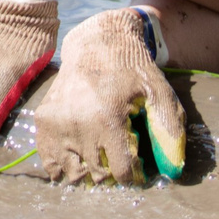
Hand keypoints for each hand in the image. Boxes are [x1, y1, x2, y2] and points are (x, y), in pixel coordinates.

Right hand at [33, 7, 185, 184]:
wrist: (96, 42)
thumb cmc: (133, 70)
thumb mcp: (160, 93)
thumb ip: (170, 131)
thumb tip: (173, 170)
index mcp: (108, 119)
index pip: (123, 172)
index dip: (136, 173)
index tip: (139, 163)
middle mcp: (79, 124)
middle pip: (99, 175)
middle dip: (114, 172)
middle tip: (120, 155)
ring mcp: (58, 123)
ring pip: (74, 174)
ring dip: (90, 173)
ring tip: (101, 155)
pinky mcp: (44, 121)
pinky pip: (50, 162)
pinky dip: (63, 166)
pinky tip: (78, 156)